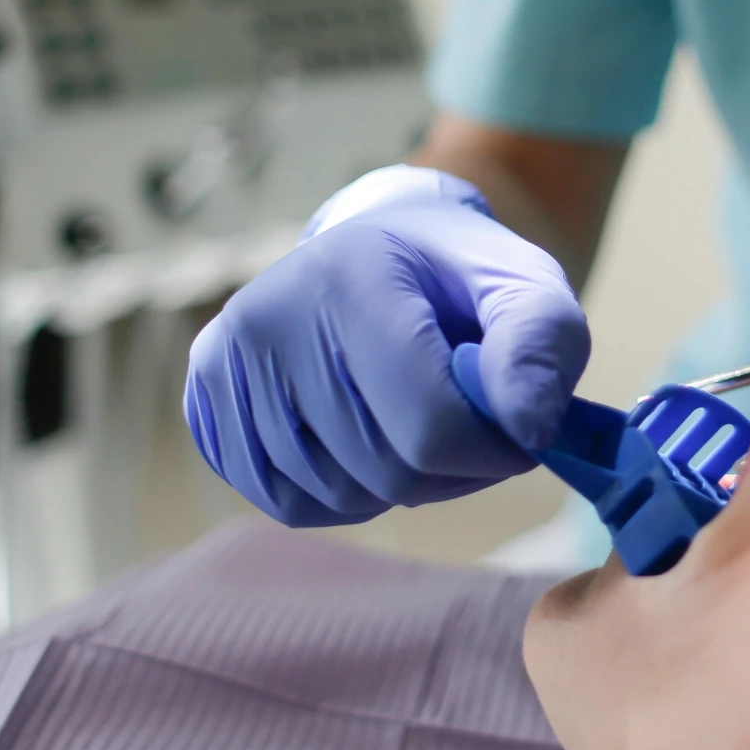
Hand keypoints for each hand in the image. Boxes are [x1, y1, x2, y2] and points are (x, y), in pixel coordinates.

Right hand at [185, 165, 590, 525]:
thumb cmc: (460, 277)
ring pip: (335, 496)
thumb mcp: (526, 285)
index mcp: (352, 278)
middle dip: (451, 472)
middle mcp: (270, 317)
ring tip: (418, 424)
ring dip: (399, 487)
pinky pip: (287, 504)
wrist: (380, 245)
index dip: (493, 452)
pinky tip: (366, 441)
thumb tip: (531, 428)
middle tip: (474, 431)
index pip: (430, 427)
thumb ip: (543, 345)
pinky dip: (344, 496)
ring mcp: (226, 361)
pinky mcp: (206, 400)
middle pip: (384, 470)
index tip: (517, 431)